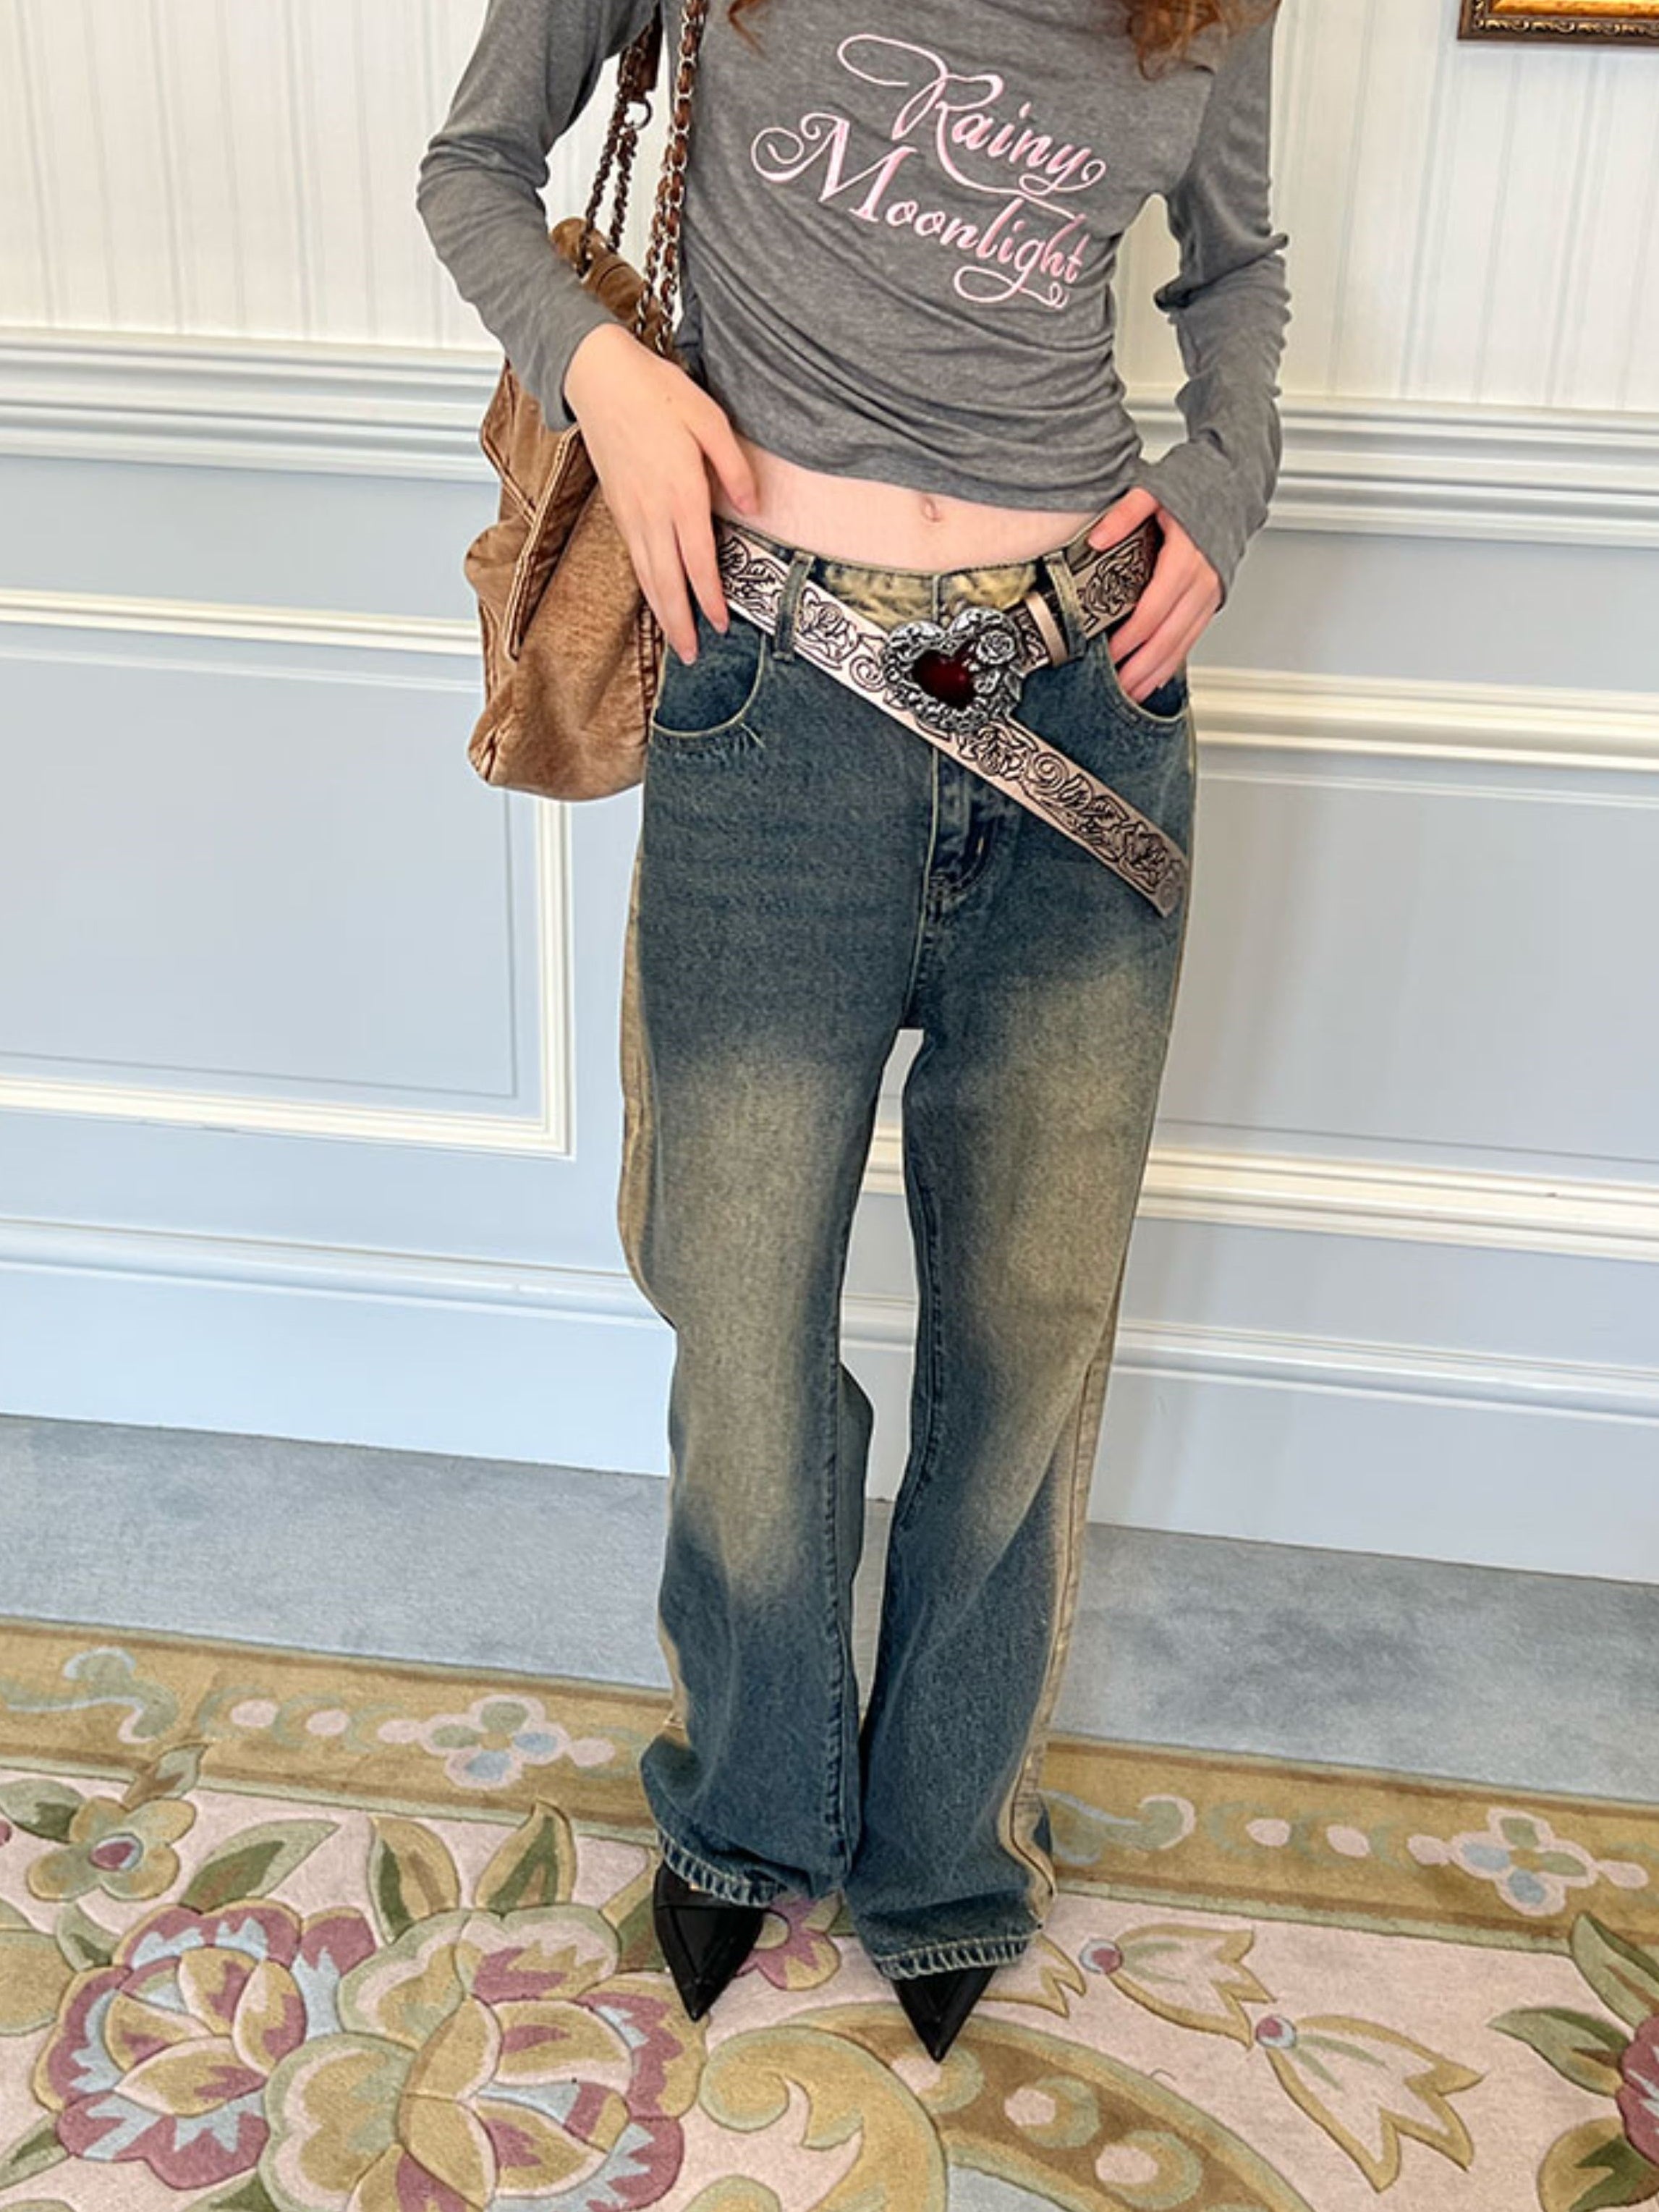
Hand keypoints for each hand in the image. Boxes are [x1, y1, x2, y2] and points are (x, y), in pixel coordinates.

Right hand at [563, 321, 759, 664]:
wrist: (599, 377)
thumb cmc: (657, 392)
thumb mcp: (710, 419)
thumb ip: (735, 467)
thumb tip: (752, 508)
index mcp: (681, 492)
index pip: (699, 560)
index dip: (710, 598)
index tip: (721, 624)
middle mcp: (652, 511)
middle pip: (666, 581)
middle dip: (679, 623)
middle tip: (690, 656)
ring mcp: (631, 511)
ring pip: (646, 575)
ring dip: (660, 612)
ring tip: (674, 640)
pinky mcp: (618, 506)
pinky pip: (634, 557)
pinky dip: (645, 585)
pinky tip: (654, 596)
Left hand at [1085, 485, 1220, 705]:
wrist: (1234, 485)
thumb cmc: (1197, 488)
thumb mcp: (1154, 490)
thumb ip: (1124, 515)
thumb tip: (1096, 539)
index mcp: (1185, 559)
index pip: (1153, 610)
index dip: (1131, 636)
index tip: (1110, 653)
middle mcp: (1202, 582)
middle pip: (1169, 636)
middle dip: (1142, 666)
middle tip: (1118, 688)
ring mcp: (1210, 594)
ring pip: (1183, 642)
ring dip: (1157, 671)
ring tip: (1134, 692)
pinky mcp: (1212, 600)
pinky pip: (1193, 636)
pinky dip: (1174, 659)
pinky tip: (1157, 676)